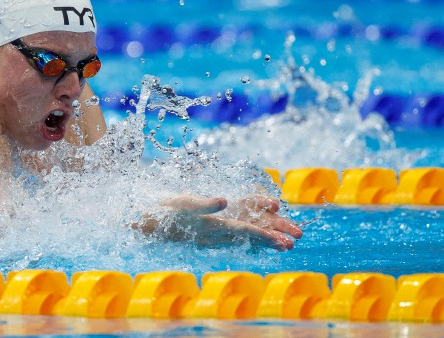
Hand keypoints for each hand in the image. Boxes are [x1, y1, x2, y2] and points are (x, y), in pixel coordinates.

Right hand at [138, 194, 302, 251]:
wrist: (150, 220)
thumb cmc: (166, 210)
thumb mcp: (184, 202)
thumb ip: (205, 203)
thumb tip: (224, 201)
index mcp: (214, 227)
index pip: (243, 232)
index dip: (263, 235)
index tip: (281, 241)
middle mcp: (219, 232)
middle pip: (251, 235)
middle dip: (273, 238)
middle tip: (294, 243)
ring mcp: (218, 229)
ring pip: (249, 231)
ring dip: (269, 233)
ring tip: (289, 241)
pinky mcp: (215, 223)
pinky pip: (239, 223)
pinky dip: (255, 222)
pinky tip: (269, 219)